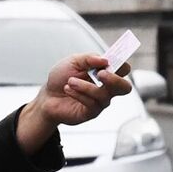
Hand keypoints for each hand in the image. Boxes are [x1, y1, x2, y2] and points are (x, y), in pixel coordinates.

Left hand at [15, 53, 131, 152]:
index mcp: (105, 72)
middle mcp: (106, 88)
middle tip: (101, 74)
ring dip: (86, 86)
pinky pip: (92, 104)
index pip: (123, 69)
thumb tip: (105, 60)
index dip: (122, 65)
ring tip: (70, 81)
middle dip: (115, 80)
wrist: (48, 96)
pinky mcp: (91, 113)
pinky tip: (68, 89)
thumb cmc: (62, 78)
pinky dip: (79, 94)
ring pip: (104, 95)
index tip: (111, 60)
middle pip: (125, 88)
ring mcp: (100, 102)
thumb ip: (89, 58)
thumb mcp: (73, 61)